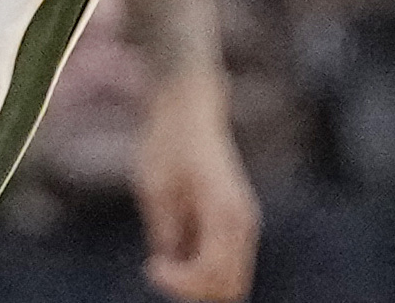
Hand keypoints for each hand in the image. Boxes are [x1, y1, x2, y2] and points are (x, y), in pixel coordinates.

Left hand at [132, 66, 261, 302]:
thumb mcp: (155, 188)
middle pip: (229, 288)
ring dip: (199, 283)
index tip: (151, 264)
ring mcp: (244, 224)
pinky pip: (226, 267)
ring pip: (232, 282)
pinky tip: (177, 250)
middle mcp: (243, 221)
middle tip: (160, 266)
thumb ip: (167, 232)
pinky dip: (203, 272)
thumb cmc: (168, 142)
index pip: (213, 273)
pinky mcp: (236, 225)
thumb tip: (169, 265)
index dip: (180, 283)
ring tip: (167, 260)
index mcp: (225, 211)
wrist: (188, 111)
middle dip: (192, 290)